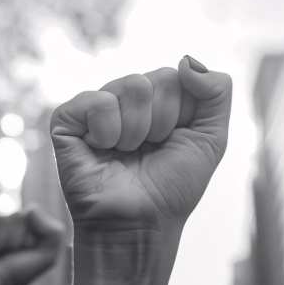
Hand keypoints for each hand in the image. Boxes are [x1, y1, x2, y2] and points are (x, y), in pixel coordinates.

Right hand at [0, 209, 63, 284]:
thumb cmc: (14, 279)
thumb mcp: (46, 259)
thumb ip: (54, 233)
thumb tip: (31, 209)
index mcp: (20, 228)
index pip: (30, 214)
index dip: (28, 237)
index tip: (20, 255)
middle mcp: (1, 224)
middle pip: (14, 216)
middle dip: (12, 239)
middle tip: (3, 258)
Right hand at [50, 56, 231, 239]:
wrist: (139, 225)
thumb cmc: (171, 188)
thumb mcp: (211, 138)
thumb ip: (217, 91)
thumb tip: (185, 60)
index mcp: (158, 99)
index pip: (179, 76)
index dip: (183, 115)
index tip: (172, 144)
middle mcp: (126, 99)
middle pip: (158, 78)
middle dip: (162, 124)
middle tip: (147, 153)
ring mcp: (95, 108)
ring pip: (131, 86)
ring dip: (136, 132)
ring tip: (124, 155)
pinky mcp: (67, 120)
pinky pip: (98, 102)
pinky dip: (107, 132)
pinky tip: (101, 151)